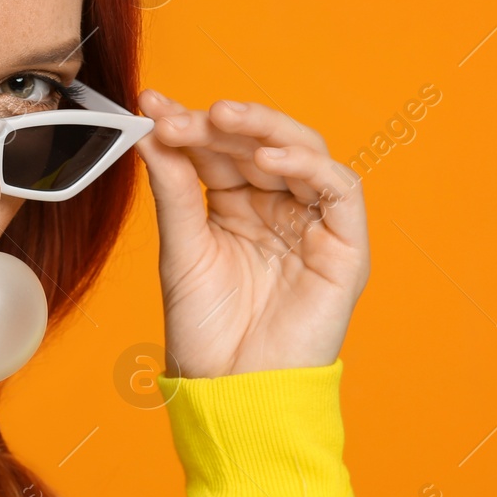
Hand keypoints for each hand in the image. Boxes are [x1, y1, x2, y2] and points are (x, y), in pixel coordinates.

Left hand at [132, 90, 368, 378]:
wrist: (231, 390)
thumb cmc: (205, 331)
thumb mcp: (181, 247)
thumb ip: (174, 187)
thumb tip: (151, 127)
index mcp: (238, 207)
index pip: (220, 150)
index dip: (190, 124)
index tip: (152, 106)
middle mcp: (279, 209)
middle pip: (260, 143)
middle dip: (221, 123)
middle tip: (182, 115)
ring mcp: (314, 224)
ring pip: (304, 152)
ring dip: (264, 129)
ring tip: (223, 119)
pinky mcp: (346, 247)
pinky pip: (341, 190)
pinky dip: (307, 165)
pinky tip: (267, 159)